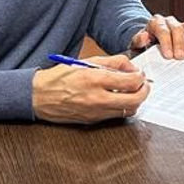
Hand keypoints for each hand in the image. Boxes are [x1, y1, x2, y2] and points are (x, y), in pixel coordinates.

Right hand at [32, 55, 148, 123]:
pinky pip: (116, 116)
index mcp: (95, 79)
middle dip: (144, 91)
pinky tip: (119, 99)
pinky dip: (123, 108)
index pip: (131, 81)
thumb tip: (131, 66)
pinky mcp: (92, 121)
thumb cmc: (59, 77)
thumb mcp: (86, 62)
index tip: (140, 73)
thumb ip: (112, 62)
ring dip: (135, 101)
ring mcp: (95, 112)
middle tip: (144, 85)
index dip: (141, 77)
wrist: (38, 96)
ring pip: (128, 111)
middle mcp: (97, 98)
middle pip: (135, 100)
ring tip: (132, 91)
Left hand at [130, 14, 183, 59]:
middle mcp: (168, 21)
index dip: (166, 43)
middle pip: (177, 28)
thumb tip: (144, 36)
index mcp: (155, 23)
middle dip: (179, 44)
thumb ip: (138, 41)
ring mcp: (180, 24)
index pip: (162, 30)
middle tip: (179, 57)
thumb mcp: (136, 45)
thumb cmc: (144, 45)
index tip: (168, 55)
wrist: (150, 42)